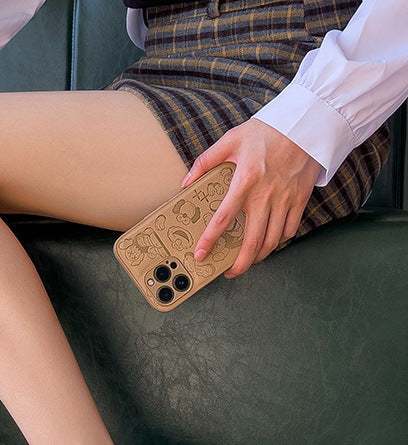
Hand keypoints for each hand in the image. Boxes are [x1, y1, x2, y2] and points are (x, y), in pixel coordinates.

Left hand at [181, 118, 321, 277]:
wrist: (307, 122)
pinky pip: (290, 230)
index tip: (201, 254)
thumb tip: (186, 181)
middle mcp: (266, 194)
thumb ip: (205, 161)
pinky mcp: (300, 199)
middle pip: (252, 241)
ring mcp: (285, 199)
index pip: (224, 218)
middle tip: (229, 272)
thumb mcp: (232, 139)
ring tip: (247, 261)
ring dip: (259, 257)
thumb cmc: (267, 130)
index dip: (210, 240)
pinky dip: (279, 241)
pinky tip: (268, 243)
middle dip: (240, 264)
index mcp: (246, 180)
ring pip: (272, 241)